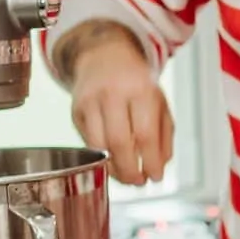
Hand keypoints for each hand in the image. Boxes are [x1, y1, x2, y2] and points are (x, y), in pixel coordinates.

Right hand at [62, 23, 173, 185]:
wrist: (105, 56)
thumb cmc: (135, 82)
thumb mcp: (159, 102)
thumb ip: (164, 136)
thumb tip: (159, 167)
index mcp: (140, 89)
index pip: (145, 133)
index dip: (150, 162)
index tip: (155, 177)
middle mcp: (112, 93)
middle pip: (118, 142)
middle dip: (129, 171)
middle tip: (138, 182)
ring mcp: (90, 101)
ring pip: (98, 146)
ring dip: (112, 169)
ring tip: (125, 176)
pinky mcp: (75, 110)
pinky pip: (86, 142)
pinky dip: (100, 157)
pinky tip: (111, 160)